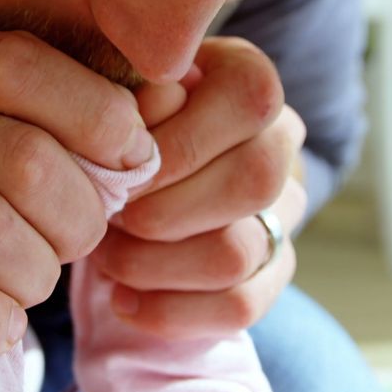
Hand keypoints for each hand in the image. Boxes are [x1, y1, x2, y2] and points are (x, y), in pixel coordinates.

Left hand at [89, 37, 306, 339]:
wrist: (147, 167)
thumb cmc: (123, 118)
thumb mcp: (120, 87)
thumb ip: (128, 89)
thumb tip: (136, 117)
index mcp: (252, 81)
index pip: (247, 105)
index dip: (176, 145)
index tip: (116, 171)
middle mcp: (283, 143)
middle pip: (252, 183)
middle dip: (161, 212)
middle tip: (108, 218)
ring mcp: (285, 211)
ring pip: (238, 253)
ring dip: (154, 264)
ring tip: (106, 257)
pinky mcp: (275, 269)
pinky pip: (240, 306)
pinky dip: (170, 311)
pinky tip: (122, 299)